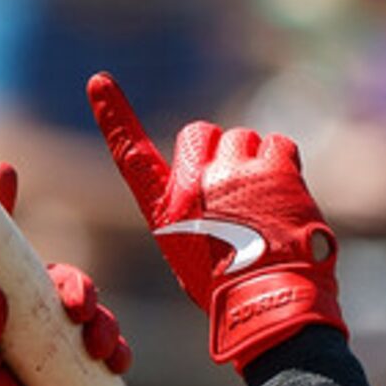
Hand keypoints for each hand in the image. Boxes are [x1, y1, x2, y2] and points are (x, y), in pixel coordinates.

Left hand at [0, 163, 130, 385]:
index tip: (6, 170)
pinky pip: (112, 346)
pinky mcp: (82, 369)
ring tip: (100, 347)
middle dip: (77, 285)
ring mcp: (56, 341)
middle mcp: (23, 314)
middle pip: (59, 277)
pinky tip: (114, 363)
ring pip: (92, 309)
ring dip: (103, 321)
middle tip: (80, 308)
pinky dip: (119, 350)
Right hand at [87, 72, 344, 369]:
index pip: (131, 155)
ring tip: (264, 202)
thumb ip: (192, 213)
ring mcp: (234, 174)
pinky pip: (278, 143)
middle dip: (219, 154)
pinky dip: (284, 162)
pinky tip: (286, 195)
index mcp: (167, 208)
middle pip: (202, 133)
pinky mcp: (274, 172)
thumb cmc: (232, 290)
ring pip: (242, 137)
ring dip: (254, 161)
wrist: (271, 303)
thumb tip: (215, 193)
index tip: (99, 81)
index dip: (114, 117)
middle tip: (237, 192)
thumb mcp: (192, 255)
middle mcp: (194, 184)